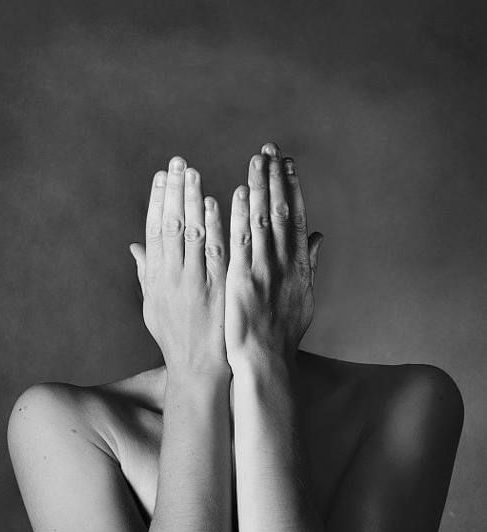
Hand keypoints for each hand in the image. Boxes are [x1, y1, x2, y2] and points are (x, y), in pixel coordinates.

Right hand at [130, 156, 229, 378]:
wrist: (199, 367)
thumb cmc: (176, 336)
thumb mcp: (154, 305)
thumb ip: (146, 273)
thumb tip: (135, 246)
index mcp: (156, 277)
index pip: (154, 231)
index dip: (156, 201)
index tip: (160, 176)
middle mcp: (172, 276)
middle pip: (170, 225)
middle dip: (173, 192)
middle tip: (178, 162)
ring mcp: (195, 281)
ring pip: (191, 233)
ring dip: (192, 200)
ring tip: (193, 173)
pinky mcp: (217, 288)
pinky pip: (216, 252)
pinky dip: (214, 226)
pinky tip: (216, 203)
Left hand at [225, 142, 322, 368]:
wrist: (267, 360)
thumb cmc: (283, 331)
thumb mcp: (305, 295)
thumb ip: (310, 262)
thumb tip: (318, 235)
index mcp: (300, 265)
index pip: (296, 217)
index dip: (291, 188)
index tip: (286, 164)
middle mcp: (286, 263)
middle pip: (281, 211)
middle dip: (276, 178)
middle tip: (270, 149)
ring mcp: (264, 270)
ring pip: (262, 220)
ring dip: (259, 187)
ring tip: (256, 160)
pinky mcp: (242, 280)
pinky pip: (242, 242)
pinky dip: (240, 216)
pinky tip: (236, 194)